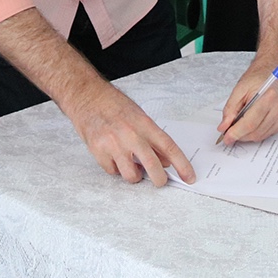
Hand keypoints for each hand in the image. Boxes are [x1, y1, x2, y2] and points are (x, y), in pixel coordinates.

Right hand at [65, 80, 194, 186]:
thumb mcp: (139, 117)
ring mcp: (113, 144)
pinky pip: (113, 172)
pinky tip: (114, 157)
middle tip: (160, 181)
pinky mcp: (98, 151)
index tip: (189, 177)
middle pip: (152, 166)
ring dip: (134, 175)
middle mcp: (130, 134)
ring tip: (131, 165)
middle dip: (160, 180)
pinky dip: (116, 169)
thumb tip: (165, 162)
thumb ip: (152, 139)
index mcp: (144, 124)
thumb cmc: (114, 105)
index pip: (169, 147)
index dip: (182, 165)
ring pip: (131, 175)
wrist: (87, 96)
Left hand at [217, 59, 277, 144]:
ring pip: (261, 136)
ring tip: (240, 125)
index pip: (250, 123)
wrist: (273, 72)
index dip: (236, 133)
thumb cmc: (258, 78)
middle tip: (229, 132)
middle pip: (255, 132)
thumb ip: (230, 109)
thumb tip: (224, 127)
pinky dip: (257, 132)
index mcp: (269, 97)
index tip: (226, 137)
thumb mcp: (239, 89)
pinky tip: (253, 122)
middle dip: (240, 135)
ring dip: (247, 135)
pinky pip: (267, 134)